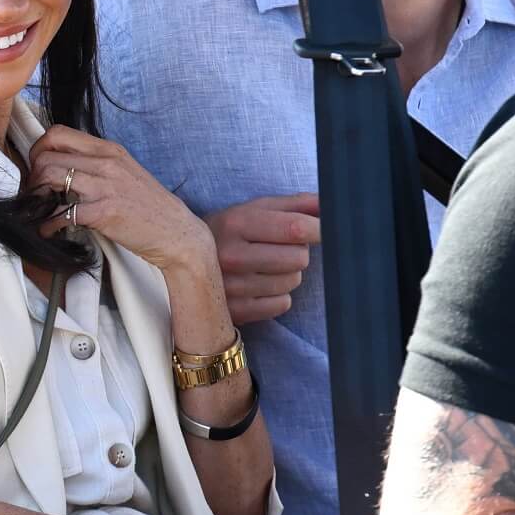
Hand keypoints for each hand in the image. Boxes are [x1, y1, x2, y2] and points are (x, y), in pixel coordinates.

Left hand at [28, 125, 214, 275]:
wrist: (176, 232)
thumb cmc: (148, 206)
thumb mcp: (124, 172)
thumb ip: (96, 165)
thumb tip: (63, 166)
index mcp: (109, 149)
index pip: (57, 133)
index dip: (38, 150)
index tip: (37, 169)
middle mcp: (106, 162)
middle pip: (46, 155)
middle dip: (32, 176)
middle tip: (34, 194)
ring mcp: (105, 186)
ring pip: (49, 177)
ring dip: (36, 196)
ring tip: (39, 210)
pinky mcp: (104, 212)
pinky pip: (62, 212)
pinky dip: (48, 224)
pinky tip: (50, 231)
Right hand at [207, 194, 320, 324]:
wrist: (183, 260)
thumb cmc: (230, 231)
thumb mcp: (255, 209)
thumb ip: (295, 204)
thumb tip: (331, 203)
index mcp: (236, 223)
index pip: (295, 228)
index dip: (320, 229)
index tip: (325, 229)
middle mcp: (230, 255)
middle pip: (299, 258)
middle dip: (298, 252)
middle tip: (280, 248)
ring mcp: (230, 287)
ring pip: (292, 282)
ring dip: (288, 274)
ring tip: (267, 267)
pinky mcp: (233, 311)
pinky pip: (281, 304)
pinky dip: (279, 296)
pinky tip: (261, 286)